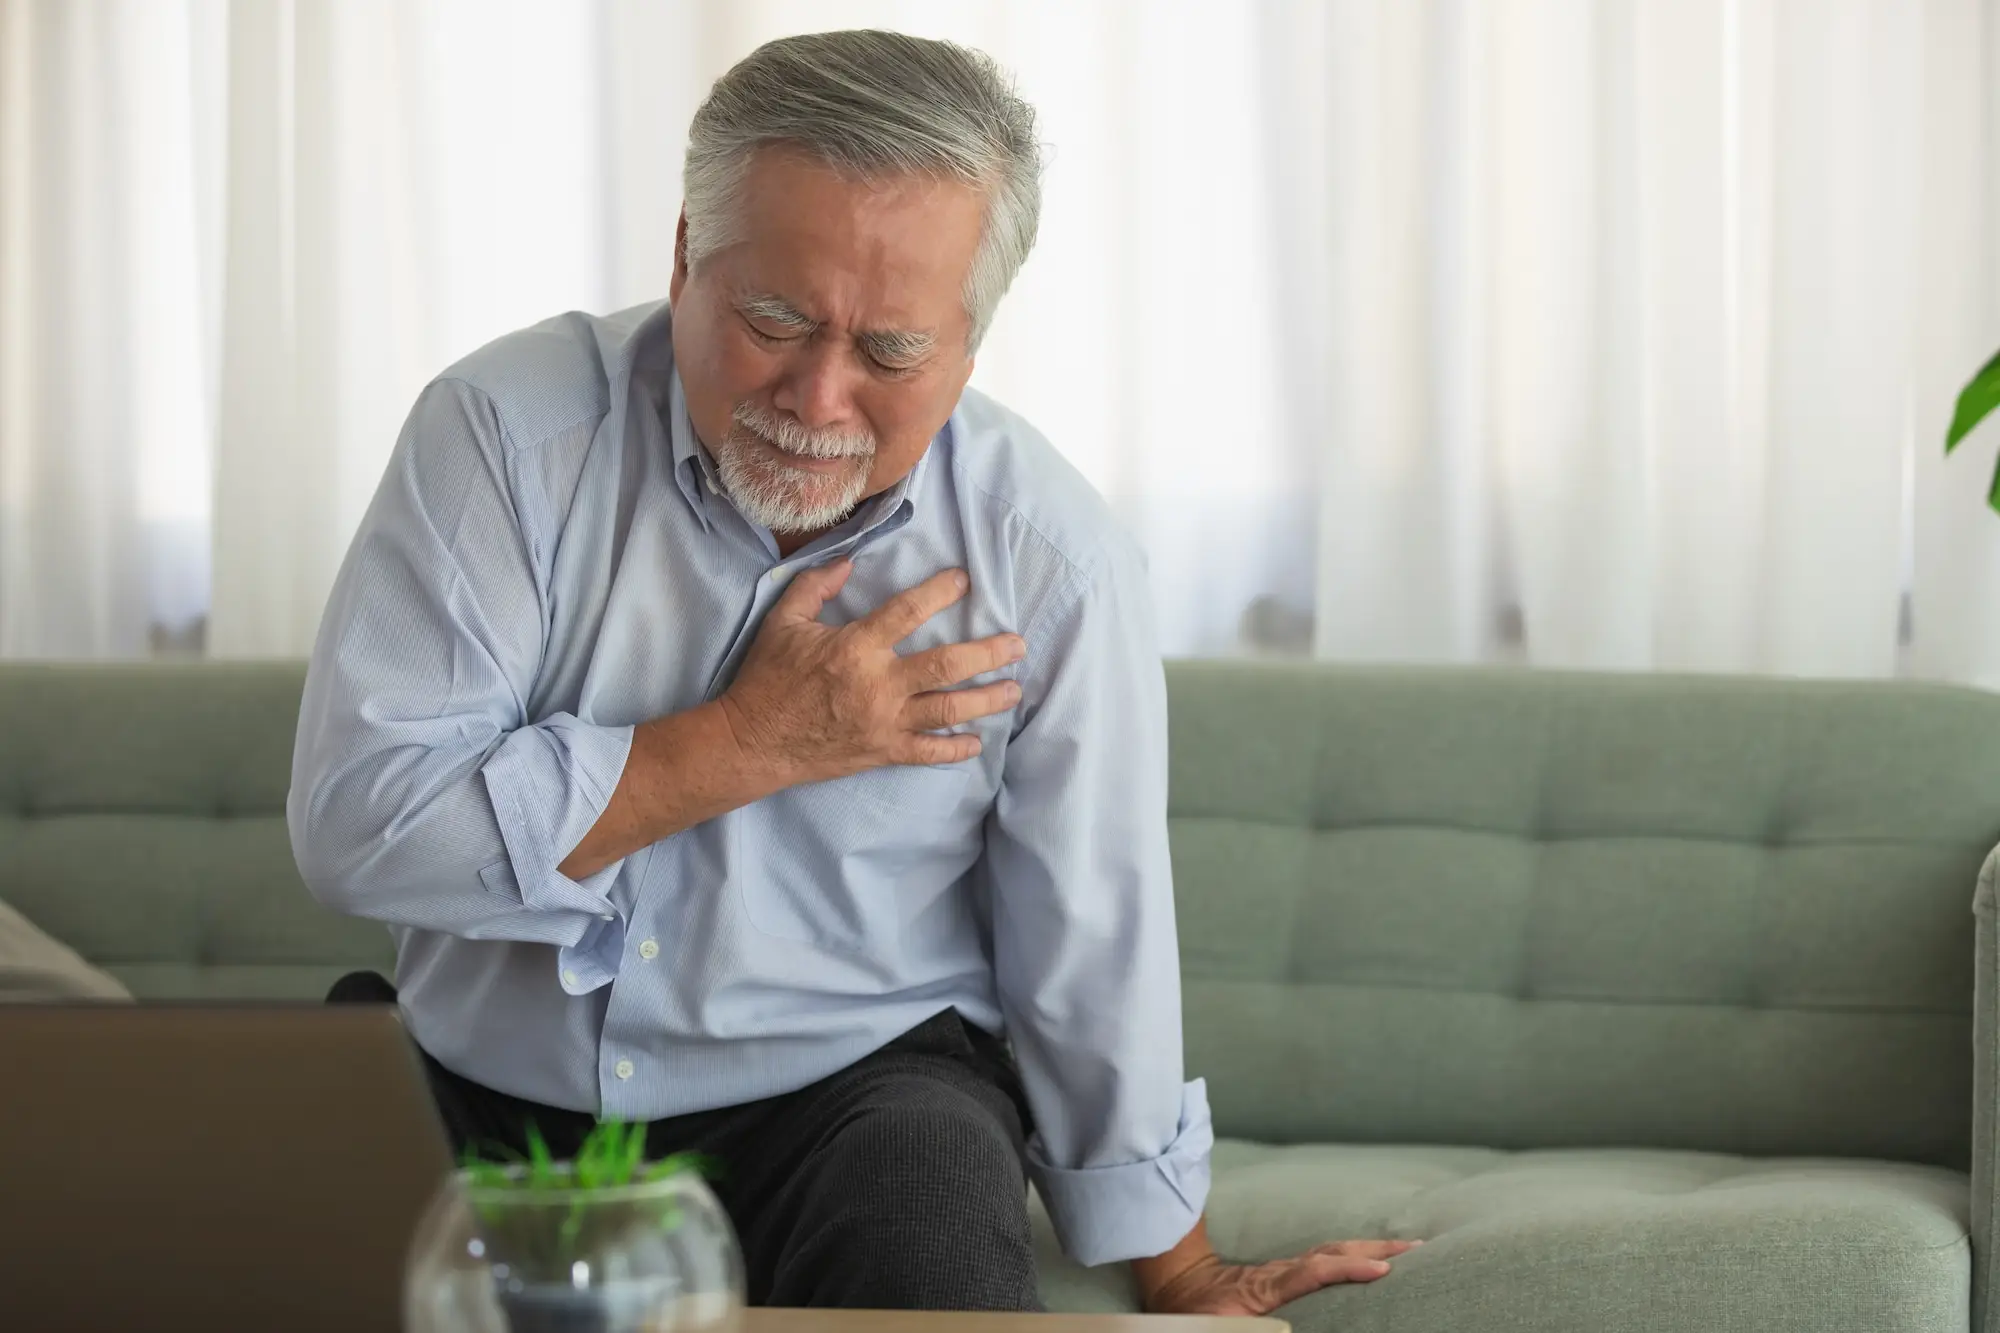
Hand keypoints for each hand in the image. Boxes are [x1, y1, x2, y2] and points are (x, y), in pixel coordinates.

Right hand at [718, 560, 1025, 784]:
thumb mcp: (783, 622)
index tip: (964, 580)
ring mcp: (883, 723)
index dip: (939, 592)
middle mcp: (878, 686)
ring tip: (1013, 690)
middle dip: (988, 655)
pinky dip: (955, 749)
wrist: (753, 742)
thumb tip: (849, 561)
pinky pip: (927, 753)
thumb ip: (816, 586)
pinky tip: (977, 742)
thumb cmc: (767, 678)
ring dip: (986, 700)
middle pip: (947, 667)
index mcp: (855, 648)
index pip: (908, 612)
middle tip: (1017, 645)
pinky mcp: (881, 753)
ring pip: (947, 710)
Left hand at [1141, 1241, 1420, 1316]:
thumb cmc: (1194, 1313)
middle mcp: (1280, 1273)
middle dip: (1374, 1250)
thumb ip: (1239, 1323)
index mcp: (1265, 1286)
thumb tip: (1256, 1322)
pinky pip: (1325, 1261)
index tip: (1381, 1270)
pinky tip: (1372, 1258)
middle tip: (1416, 1249)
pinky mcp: (1287, 1274)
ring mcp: (1285, 1270)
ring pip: (1332, 1253)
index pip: (1312, 1272)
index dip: (1346, 1269)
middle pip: (1332, 1254)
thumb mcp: (1212, 1325)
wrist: (1176, 1284)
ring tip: (1408, 1249)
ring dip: (1368, 1249)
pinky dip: (1352, 1256)